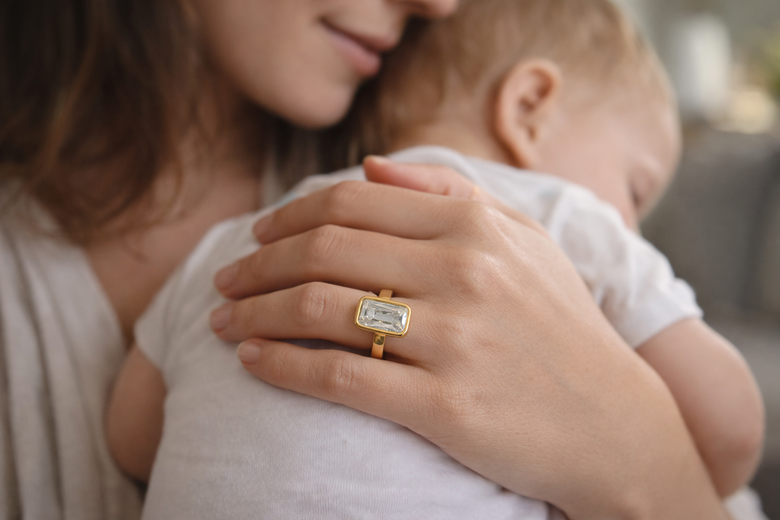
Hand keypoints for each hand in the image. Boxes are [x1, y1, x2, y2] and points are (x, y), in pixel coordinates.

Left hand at [211, 157, 728, 518]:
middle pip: (324, 251)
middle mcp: (463, 272)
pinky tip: (250, 359)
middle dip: (257, 264)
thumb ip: (450, 192)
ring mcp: (454, 339)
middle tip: (225, 278)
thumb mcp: (524, 241)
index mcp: (476, 226)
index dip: (289, 216)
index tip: (257, 235)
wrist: (613, 424)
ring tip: (222, 319)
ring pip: (320, 310)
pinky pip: (337, 377)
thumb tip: (370, 166)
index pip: (351, 202)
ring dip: (254, 311)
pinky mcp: (444, 405)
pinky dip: (281, 363)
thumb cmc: (560, 326)